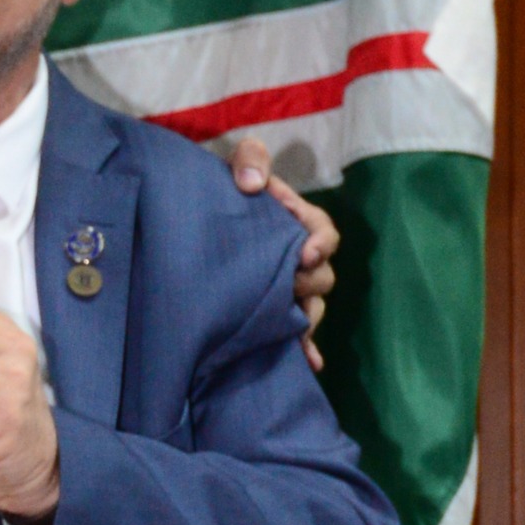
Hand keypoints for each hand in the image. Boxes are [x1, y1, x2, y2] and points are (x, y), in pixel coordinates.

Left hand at [210, 128, 337, 362]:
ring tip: (292, 327)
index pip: (324, 231)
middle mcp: (300, 256)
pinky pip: (297, 333)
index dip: (320, 243)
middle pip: (322, 275)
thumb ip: (249, 159)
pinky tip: (308, 364)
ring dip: (306, 318)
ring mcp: (290, 285)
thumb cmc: (228, 185)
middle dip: (308, 281)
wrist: (200, 216)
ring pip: (313, 307)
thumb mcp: (238, 162)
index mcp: (299, 221)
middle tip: (287, 284)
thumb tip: (252, 184)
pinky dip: (305, 348)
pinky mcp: (276, 309)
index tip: (304, 252)